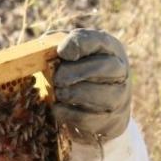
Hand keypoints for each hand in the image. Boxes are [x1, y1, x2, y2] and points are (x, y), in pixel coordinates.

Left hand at [52, 28, 130, 143]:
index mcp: (109, 48)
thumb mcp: (71, 53)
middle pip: (103, 66)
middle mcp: (120, 71)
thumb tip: (41, 47)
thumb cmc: (80, 72)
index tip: (62, 52)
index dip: (78, 44)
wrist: (102, 108)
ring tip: (59, 92)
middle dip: (74, 72)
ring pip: (98, 95)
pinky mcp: (109, 120)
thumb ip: (57, 44)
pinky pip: (87, 117)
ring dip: (71, 93)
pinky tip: (57, 107)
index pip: (99, 40)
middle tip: (57, 78)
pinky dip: (68, 113)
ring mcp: (119, 97)